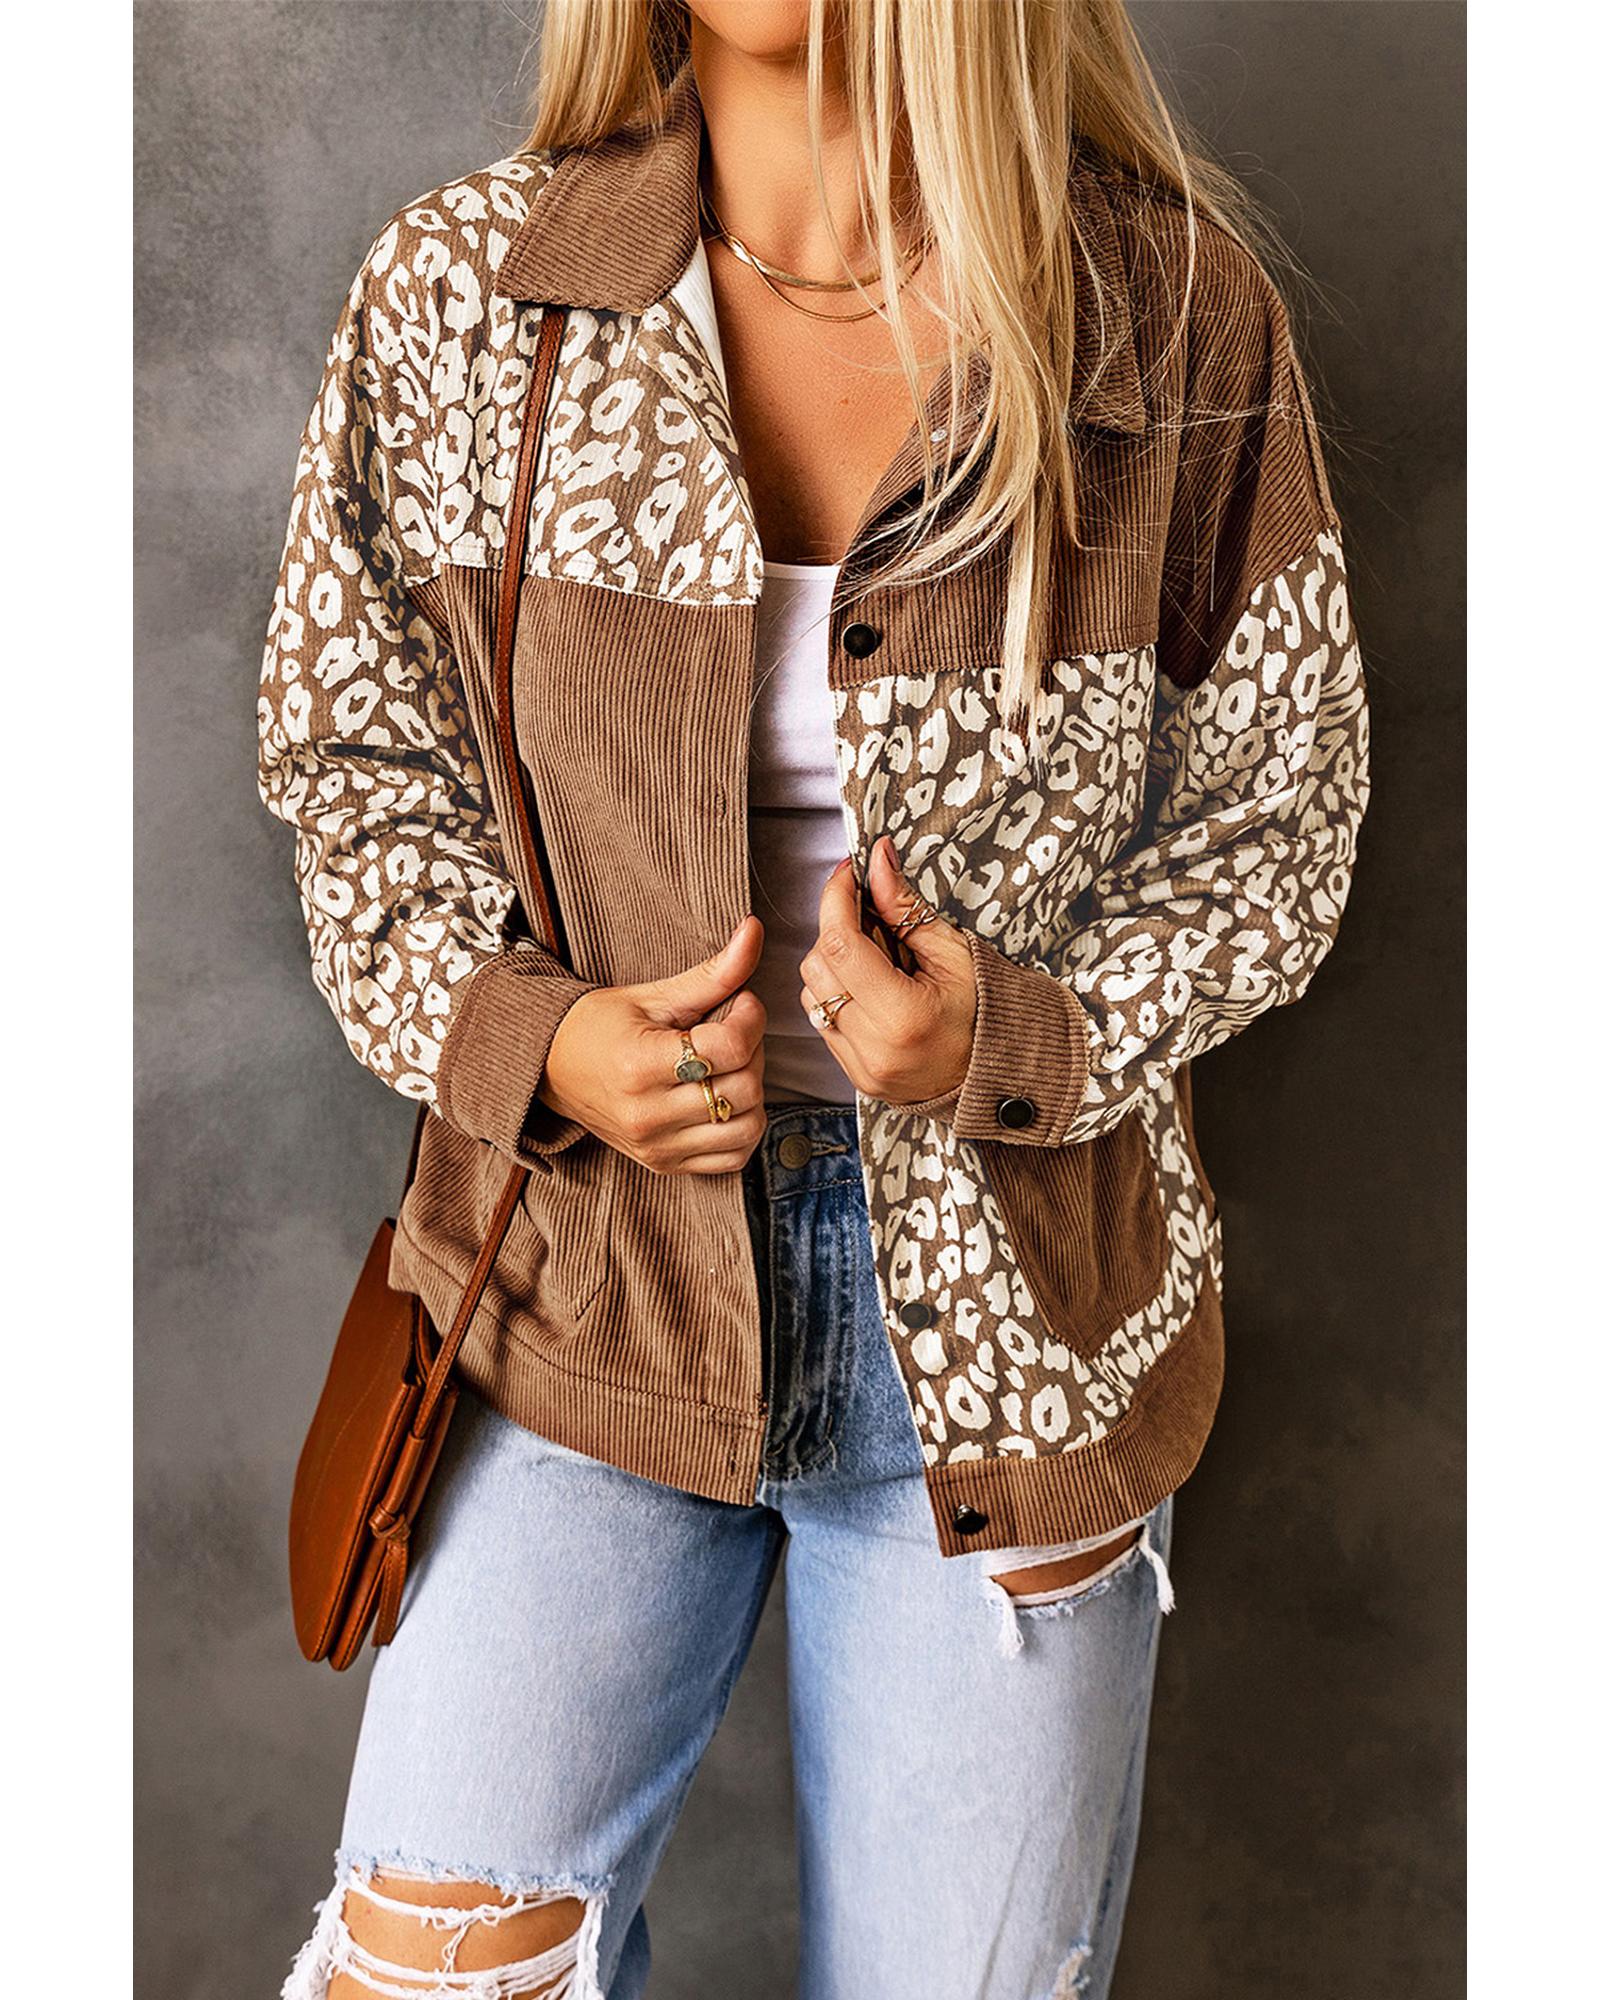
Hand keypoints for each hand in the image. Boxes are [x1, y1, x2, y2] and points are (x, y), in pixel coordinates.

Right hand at [539, 915, 768, 1172]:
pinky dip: (742, 1128)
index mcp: (639, 1064)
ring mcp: (656, 1145)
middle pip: (744, 1088)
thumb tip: (754, 931)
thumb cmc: (600, 1025)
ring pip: (746, 1127)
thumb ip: (711, 972)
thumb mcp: (652, 995)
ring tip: (729, 1068)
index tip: (741, 1002)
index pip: (729, 1047)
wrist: (551, 1068)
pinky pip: (732, 1158)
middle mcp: (646, 1114)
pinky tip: (725, 1100)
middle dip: (753, 1051)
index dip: (750, 1016)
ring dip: (752, 1093)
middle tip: (733, 1032)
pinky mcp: (664, 1164)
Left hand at [799, 836, 976, 1105]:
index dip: (836, 900)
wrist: (996, 1075)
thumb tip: (877, 862)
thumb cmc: (985, 1013)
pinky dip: (837, 996)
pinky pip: (822, 1021)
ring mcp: (861, 1066)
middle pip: (818, 967)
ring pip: (812, 993)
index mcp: (904, 1016)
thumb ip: (906, 909)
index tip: (847, 876)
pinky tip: (871, 991)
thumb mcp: (953, 953)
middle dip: (835, 931)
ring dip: (834, 965)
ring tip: (876, 962)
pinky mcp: (854, 1074)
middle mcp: (875, 1048)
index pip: (841, 945)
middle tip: (870, 920)